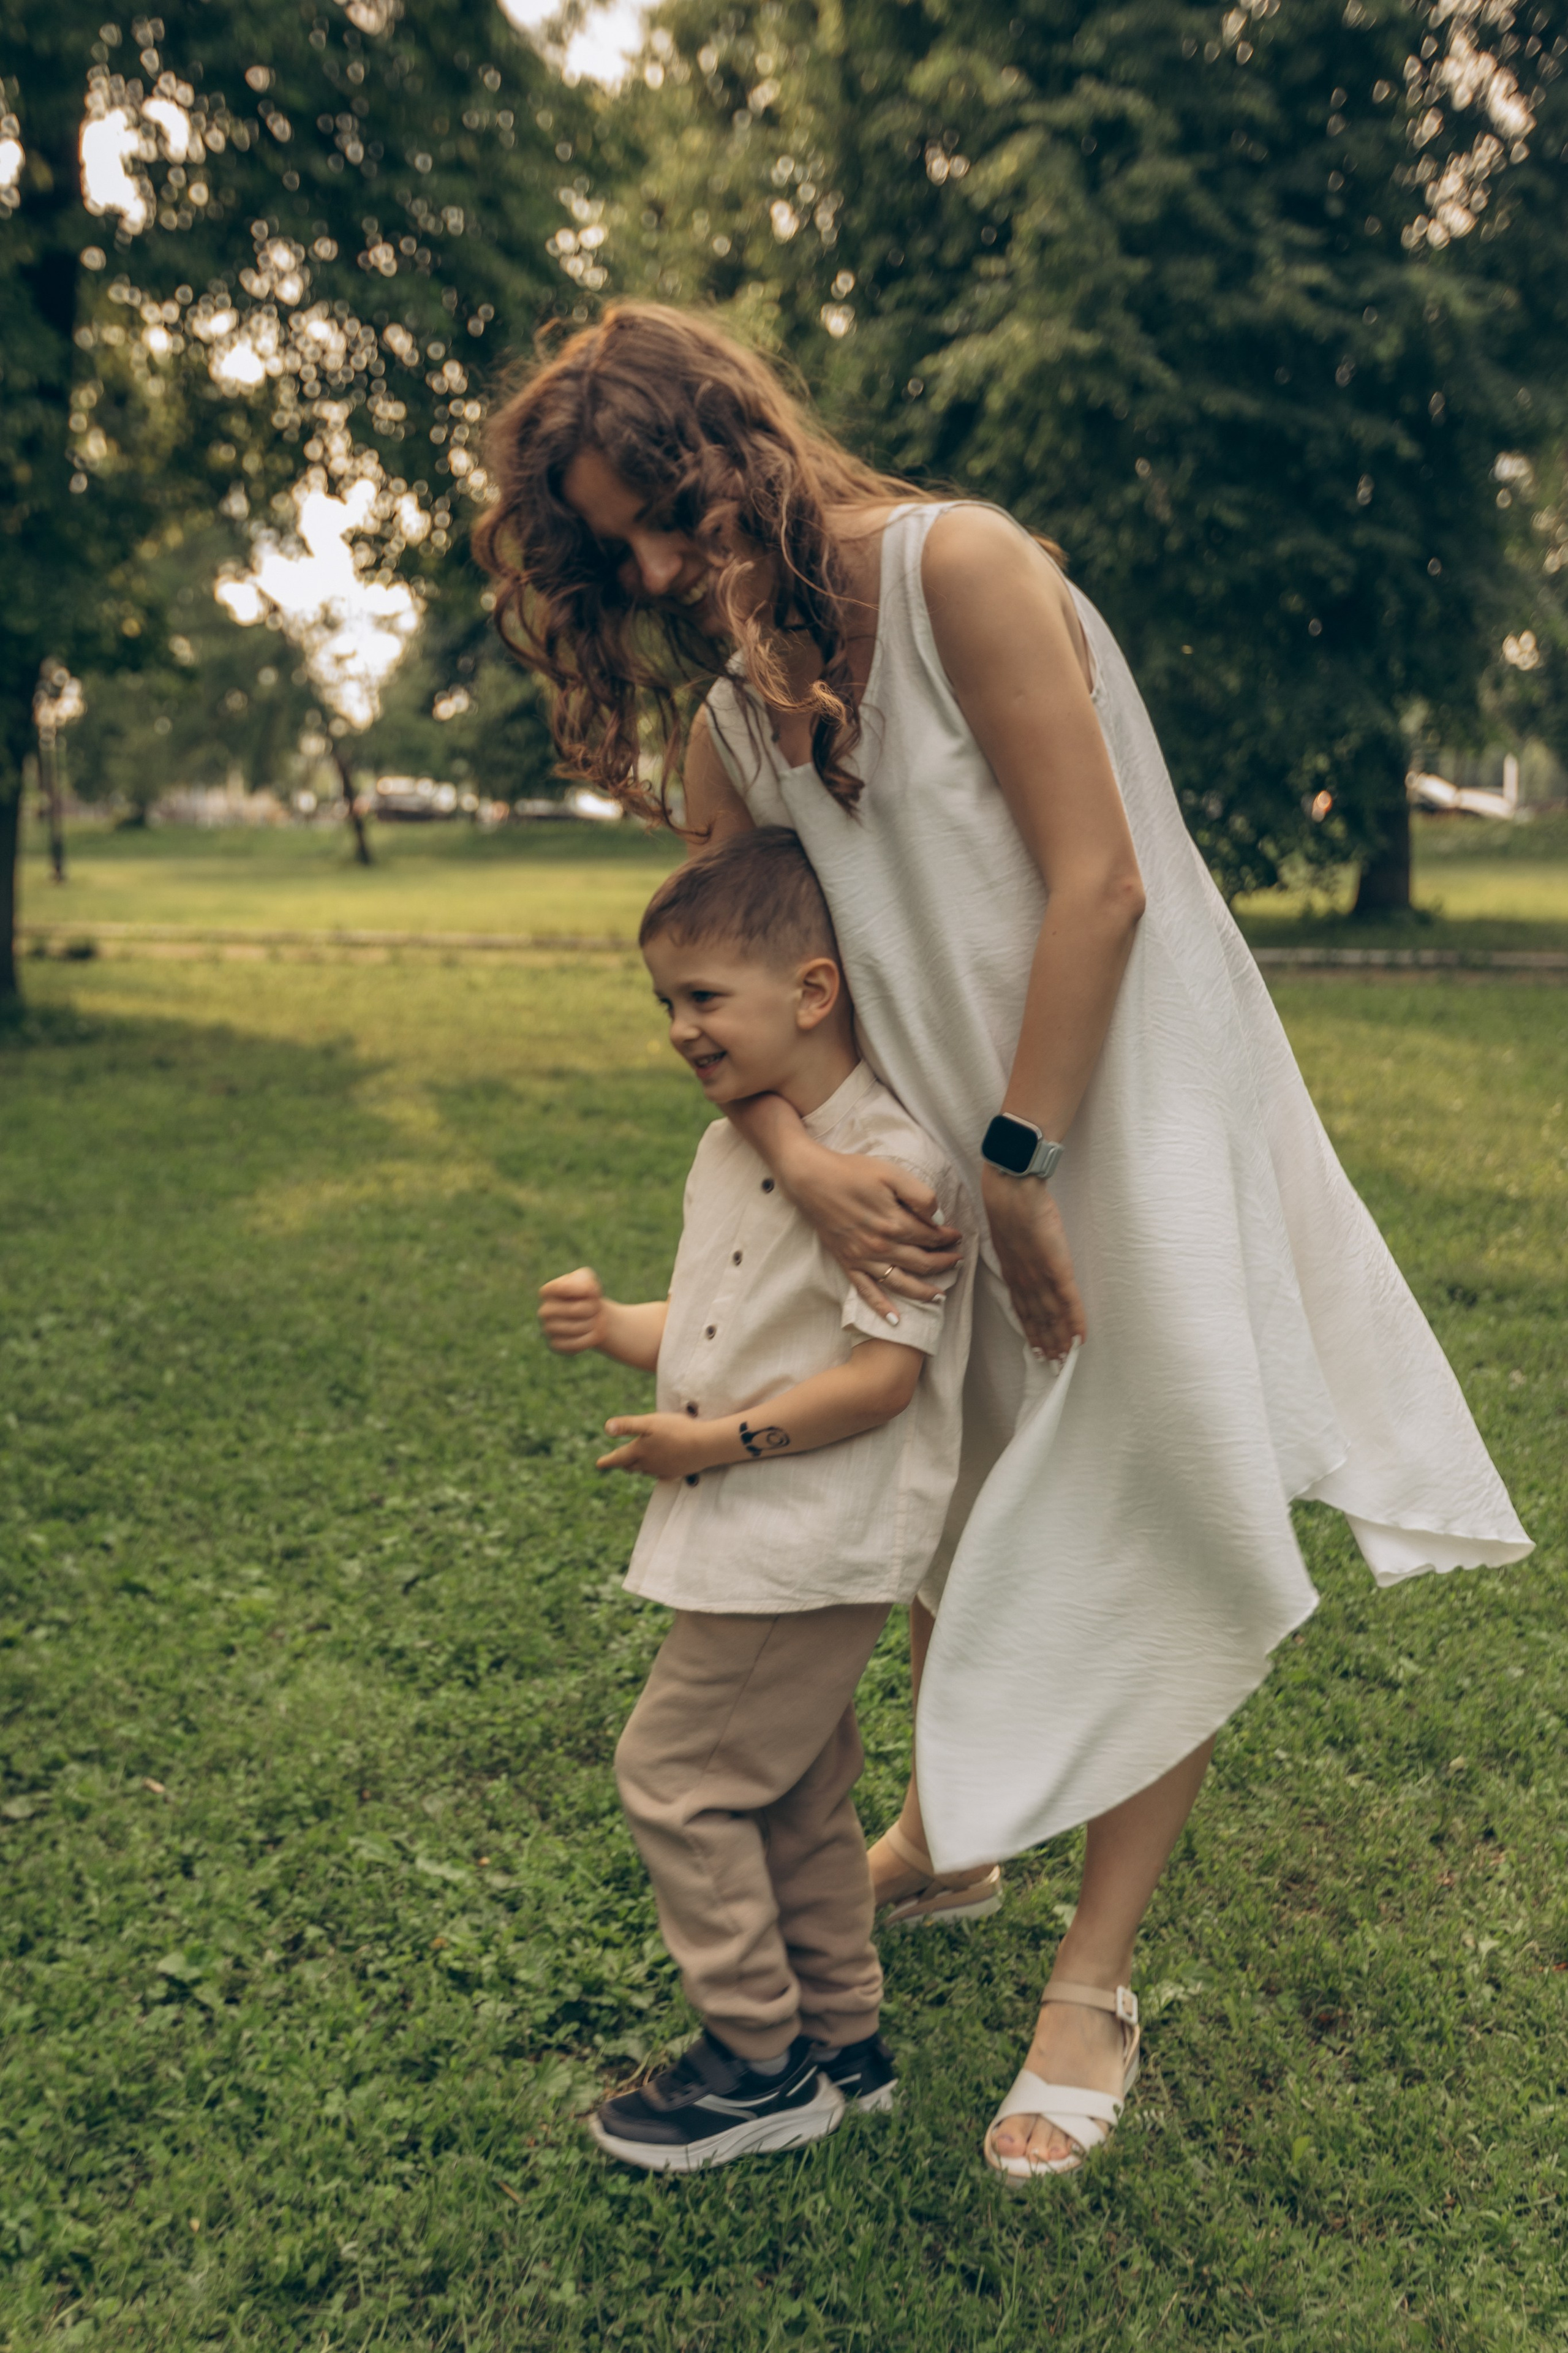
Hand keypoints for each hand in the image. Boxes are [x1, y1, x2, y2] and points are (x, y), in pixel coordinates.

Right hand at [538, 1266, 609, 1353]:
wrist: (590, 1316)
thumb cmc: (586, 1294)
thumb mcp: (586, 1279)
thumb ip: (584, 1280)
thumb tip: (587, 1291)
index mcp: (547, 1292)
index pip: (564, 1288)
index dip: (584, 1289)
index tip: (592, 1291)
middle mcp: (543, 1311)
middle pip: (577, 1309)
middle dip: (594, 1307)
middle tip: (596, 1307)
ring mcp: (547, 1330)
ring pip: (579, 1327)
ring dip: (595, 1322)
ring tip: (594, 1319)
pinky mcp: (555, 1346)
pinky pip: (577, 1344)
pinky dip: (591, 1338)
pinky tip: (592, 1333)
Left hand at [598, 1412, 710, 1478]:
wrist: (705, 1446)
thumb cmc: (677, 1430)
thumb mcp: (649, 1422)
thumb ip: (627, 1426)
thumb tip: (605, 1428)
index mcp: (639, 1452)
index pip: (618, 1458)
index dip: (607, 1461)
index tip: (598, 1464)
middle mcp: (648, 1465)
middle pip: (630, 1466)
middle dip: (623, 1463)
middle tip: (617, 1460)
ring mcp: (662, 1470)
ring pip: (645, 1470)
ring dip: (639, 1465)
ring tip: (636, 1461)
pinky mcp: (676, 1472)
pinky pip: (660, 1473)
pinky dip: (655, 1469)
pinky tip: (659, 1465)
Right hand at [785, 1138, 962, 1320]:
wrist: (812, 1180)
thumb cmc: (852, 1172)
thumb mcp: (892, 1173)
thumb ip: (919, 1195)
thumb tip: (937, 1217)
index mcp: (895, 1223)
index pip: (931, 1237)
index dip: (947, 1237)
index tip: (956, 1235)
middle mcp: (882, 1247)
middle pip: (922, 1263)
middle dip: (944, 1264)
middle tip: (958, 1261)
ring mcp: (864, 1258)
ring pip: (901, 1283)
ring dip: (924, 1291)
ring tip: (940, 1295)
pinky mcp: (847, 1263)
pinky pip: (867, 1291)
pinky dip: (881, 1307)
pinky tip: (895, 1320)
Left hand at [981, 1168, 1085, 1361]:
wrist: (1013, 1193)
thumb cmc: (1011, 1204)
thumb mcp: (1008, 1231)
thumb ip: (1017, 1248)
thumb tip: (1025, 1251)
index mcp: (1012, 1273)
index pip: (1023, 1309)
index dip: (1031, 1331)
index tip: (1036, 1349)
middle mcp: (1024, 1282)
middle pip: (1037, 1319)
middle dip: (1045, 1343)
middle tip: (1053, 1365)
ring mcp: (1040, 1277)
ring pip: (1052, 1317)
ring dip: (1059, 1341)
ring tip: (1065, 1360)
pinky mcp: (1056, 1270)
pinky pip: (1068, 1303)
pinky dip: (1075, 1323)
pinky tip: (1080, 1339)